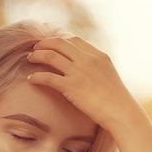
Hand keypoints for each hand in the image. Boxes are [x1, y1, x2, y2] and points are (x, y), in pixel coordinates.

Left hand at [27, 37, 144, 132]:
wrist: (120, 111)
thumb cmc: (116, 99)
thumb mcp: (109, 75)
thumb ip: (97, 68)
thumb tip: (86, 69)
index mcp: (98, 55)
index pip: (75, 40)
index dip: (60, 40)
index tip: (51, 44)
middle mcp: (87, 60)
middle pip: (60, 43)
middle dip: (45, 43)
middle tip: (36, 48)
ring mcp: (79, 72)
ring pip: (51, 56)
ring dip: (38, 55)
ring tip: (30, 59)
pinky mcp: (71, 87)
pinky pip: (48, 77)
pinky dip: (36, 76)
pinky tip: (31, 78)